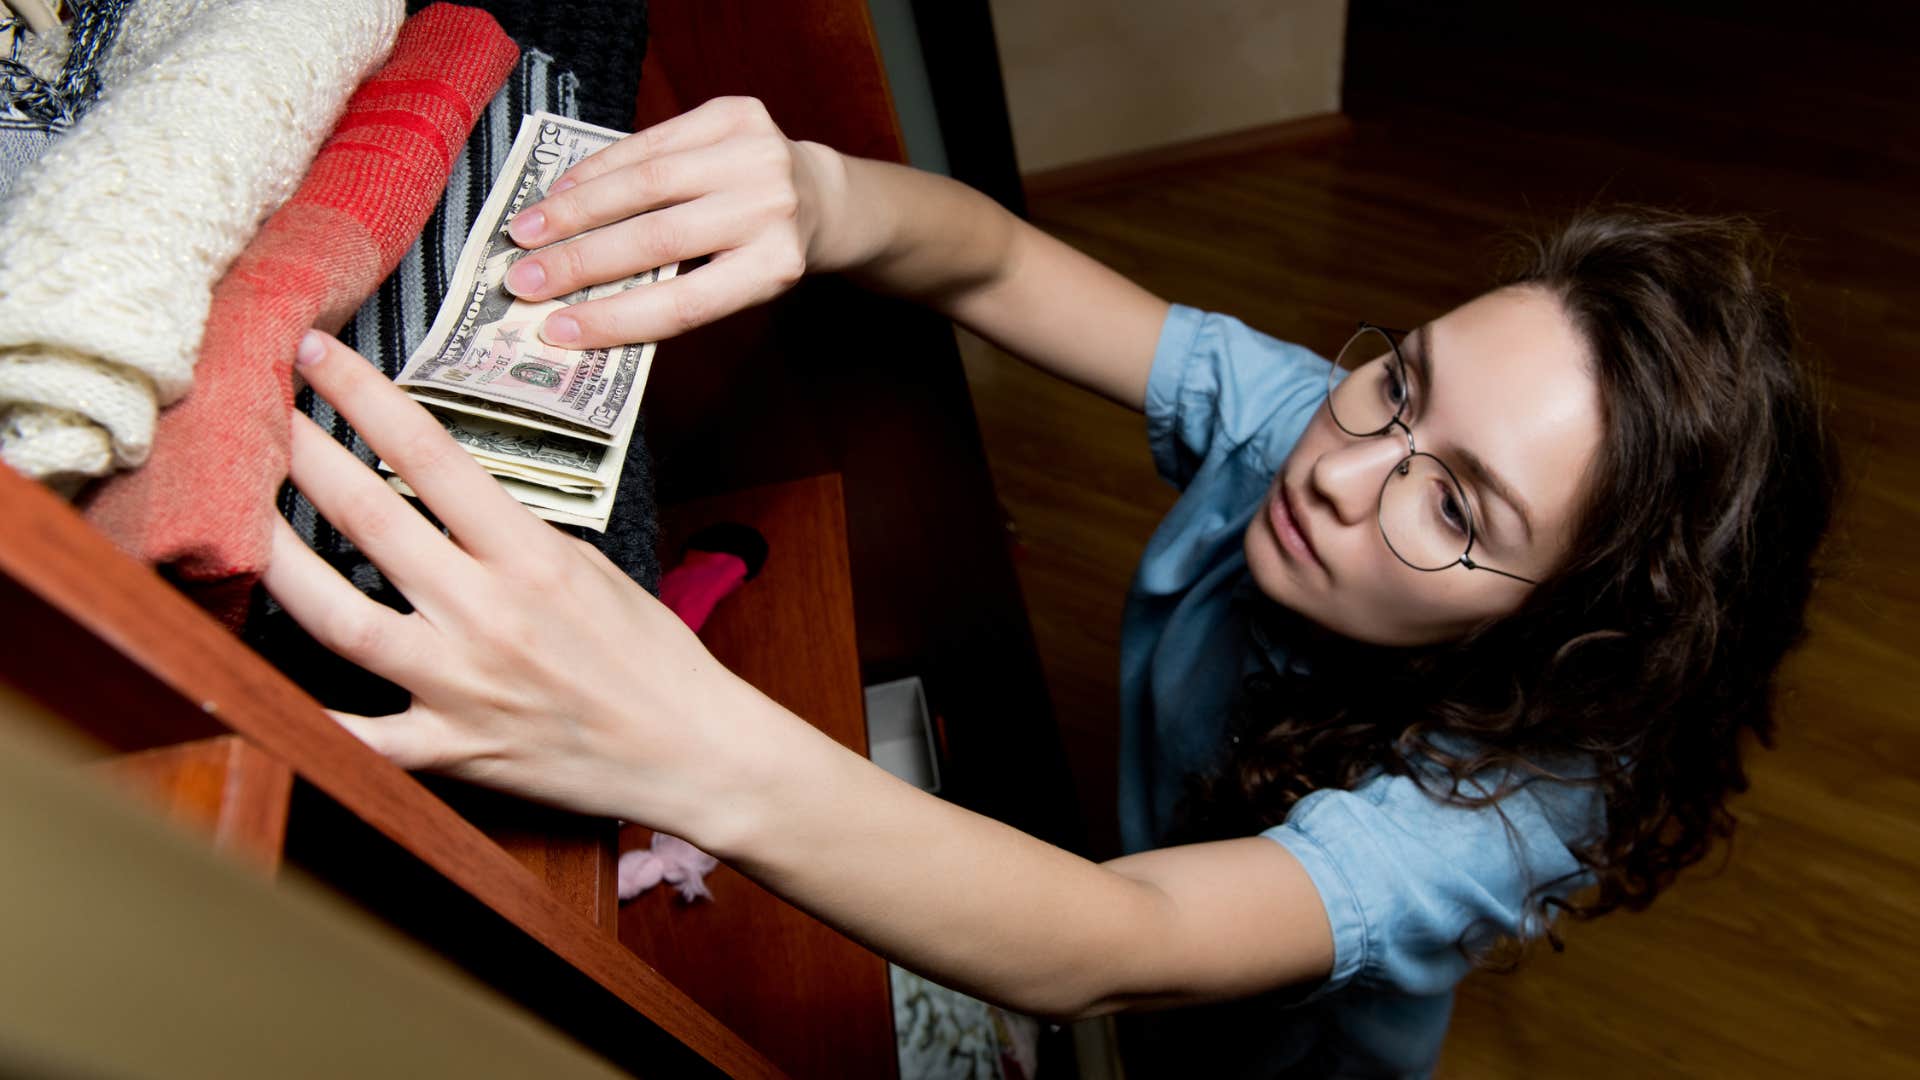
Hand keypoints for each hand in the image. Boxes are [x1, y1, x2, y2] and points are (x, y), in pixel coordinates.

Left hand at [263, 330, 786, 835]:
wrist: (691, 750)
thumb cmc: (650, 654)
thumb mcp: (589, 567)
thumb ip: (509, 535)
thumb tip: (433, 501)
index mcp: (531, 556)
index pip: (431, 456)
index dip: (364, 398)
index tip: (317, 355)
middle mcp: (488, 614)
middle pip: (370, 520)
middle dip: (303, 453)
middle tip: (253, 409)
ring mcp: (462, 686)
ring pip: (340, 619)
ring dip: (278, 560)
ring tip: (237, 515)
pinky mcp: (453, 752)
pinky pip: (362, 739)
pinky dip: (307, 718)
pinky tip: (245, 686)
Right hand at [501, 96, 845, 349]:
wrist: (820, 194)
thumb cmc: (765, 251)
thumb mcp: (740, 284)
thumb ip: (676, 290)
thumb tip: (577, 306)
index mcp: (775, 267)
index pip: (683, 303)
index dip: (615, 319)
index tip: (555, 330)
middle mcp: (770, 208)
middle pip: (658, 239)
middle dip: (578, 262)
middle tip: (521, 280)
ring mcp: (755, 154)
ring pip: (645, 182)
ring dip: (575, 209)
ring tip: (526, 231)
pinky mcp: (736, 113)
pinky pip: (651, 141)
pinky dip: (599, 168)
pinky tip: (561, 189)